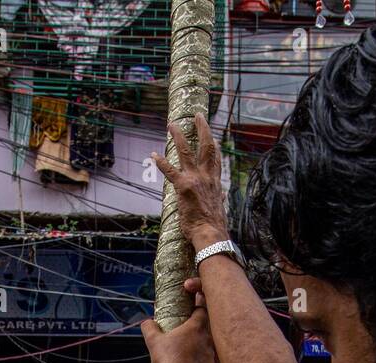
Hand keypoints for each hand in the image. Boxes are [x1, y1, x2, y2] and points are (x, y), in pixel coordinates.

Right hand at [140, 298, 216, 362]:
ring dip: (199, 346)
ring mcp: (210, 354)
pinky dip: (200, 362)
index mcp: (194, 328)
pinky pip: (207, 361)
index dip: (199, 306)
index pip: (201, 310)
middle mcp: (206, 339)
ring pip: (207, 346)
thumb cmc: (167, 360)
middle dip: (197, 329)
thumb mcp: (153, 341)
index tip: (196, 306)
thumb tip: (147, 322)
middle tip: (187, 332)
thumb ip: (149, 327)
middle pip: (205, 328)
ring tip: (187, 352)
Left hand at [151, 113, 228, 251]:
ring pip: (186, 151)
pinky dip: (161, 162)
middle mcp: (207, 176)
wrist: (210, 233)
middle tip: (198, 116)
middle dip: (202, 128)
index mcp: (215, 182)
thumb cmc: (214, 226)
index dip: (215, 146)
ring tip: (172, 124)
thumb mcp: (219, 208)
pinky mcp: (183, 186)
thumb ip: (219, 199)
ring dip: (178, 136)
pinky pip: (170, 171)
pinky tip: (153, 155)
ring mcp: (195, 179)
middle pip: (207, 146)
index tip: (214, 136)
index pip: (216, 159)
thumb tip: (221, 197)